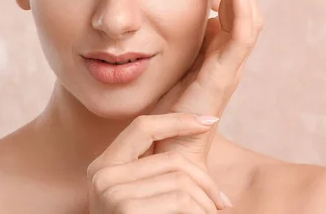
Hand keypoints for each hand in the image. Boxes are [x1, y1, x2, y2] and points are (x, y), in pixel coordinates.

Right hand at [86, 113, 228, 212]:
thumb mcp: (139, 196)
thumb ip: (156, 172)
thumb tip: (201, 132)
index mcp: (104, 166)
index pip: (143, 126)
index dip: (178, 120)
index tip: (208, 122)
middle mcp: (102, 176)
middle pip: (173, 160)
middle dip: (207, 181)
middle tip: (222, 202)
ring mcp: (111, 193)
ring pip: (182, 182)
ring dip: (206, 203)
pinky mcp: (126, 209)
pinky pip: (181, 201)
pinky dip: (200, 212)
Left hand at [152, 0, 263, 167]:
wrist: (165, 151)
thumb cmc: (163, 111)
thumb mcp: (169, 62)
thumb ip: (178, 38)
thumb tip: (174, 8)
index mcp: (216, 47)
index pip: (227, 1)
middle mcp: (229, 52)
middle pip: (241, 1)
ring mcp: (231, 62)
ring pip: (248, 11)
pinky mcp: (226, 73)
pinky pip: (243, 31)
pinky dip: (243, 2)